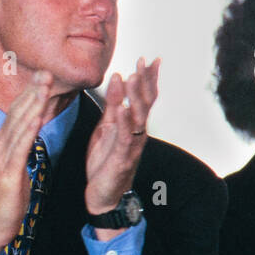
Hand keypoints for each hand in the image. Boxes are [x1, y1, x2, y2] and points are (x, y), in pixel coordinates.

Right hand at [0, 71, 52, 254]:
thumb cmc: (7, 201)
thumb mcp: (15, 170)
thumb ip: (21, 150)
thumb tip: (30, 135)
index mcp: (2, 145)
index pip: (17, 114)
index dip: (30, 94)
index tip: (44, 76)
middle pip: (17, 112)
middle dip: (33, 90)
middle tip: (47, 70)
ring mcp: (2, 157)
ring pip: (20, 123)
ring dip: (33, 101)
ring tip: (45, 83)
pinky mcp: (9, 172)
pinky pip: (22, 144)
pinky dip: (31, 126)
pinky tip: (40, 113)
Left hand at [85, 57, 158, 234]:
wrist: (103, 195)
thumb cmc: (106, 161)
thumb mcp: (106, 128)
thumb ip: (112, 106)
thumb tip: (117, 79)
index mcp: (133, 124)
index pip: (144, 97)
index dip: (148, 78)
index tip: (150, 59)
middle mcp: (137, 132)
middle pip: (145, 103)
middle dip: (145, 81)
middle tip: (145, 61)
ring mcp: (132, 145)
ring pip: (138, 117)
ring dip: (136, 97)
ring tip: (133, 77)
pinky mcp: (123, 157)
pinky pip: (124, 137)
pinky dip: (123, 121)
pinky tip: (121, 108)